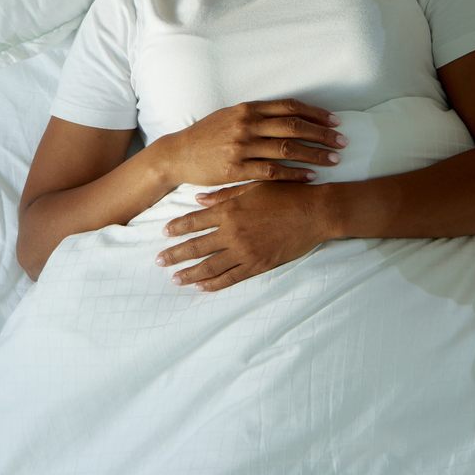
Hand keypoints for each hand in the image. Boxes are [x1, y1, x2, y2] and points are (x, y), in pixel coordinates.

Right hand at [149, 99, 345, 189]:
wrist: (178, 154)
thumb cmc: (207, 135)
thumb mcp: (230, 116)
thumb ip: (257, 114)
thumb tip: (288, 114)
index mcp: (248, 109)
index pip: (290, 107)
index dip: (316, 113)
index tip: (335, 121)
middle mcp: (247, 124)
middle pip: (294, 127)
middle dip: (322, 134)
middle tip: (343, 141)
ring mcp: (242, 147)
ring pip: (287, 149)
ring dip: (314, 154)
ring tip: (334, 160)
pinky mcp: (236, 169)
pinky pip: (272, 172)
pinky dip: (294, 174)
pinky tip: (310, 177)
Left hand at [156, 181, 334, 290]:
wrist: (315, 213)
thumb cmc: (287, 195)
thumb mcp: (254, 187)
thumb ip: (224, 195)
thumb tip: (198, 200)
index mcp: (230, 210)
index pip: (194, 221)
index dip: (177, 228)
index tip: (163, 234)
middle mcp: (233, 232)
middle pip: (196, 246)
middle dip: (175, 255)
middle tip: (159, 261)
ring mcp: (244, 251)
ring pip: (209, 266)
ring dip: (189, 273)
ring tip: (175, 278)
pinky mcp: (258, 265)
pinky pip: (230, 278)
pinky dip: (214, 284)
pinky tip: (201, 287)